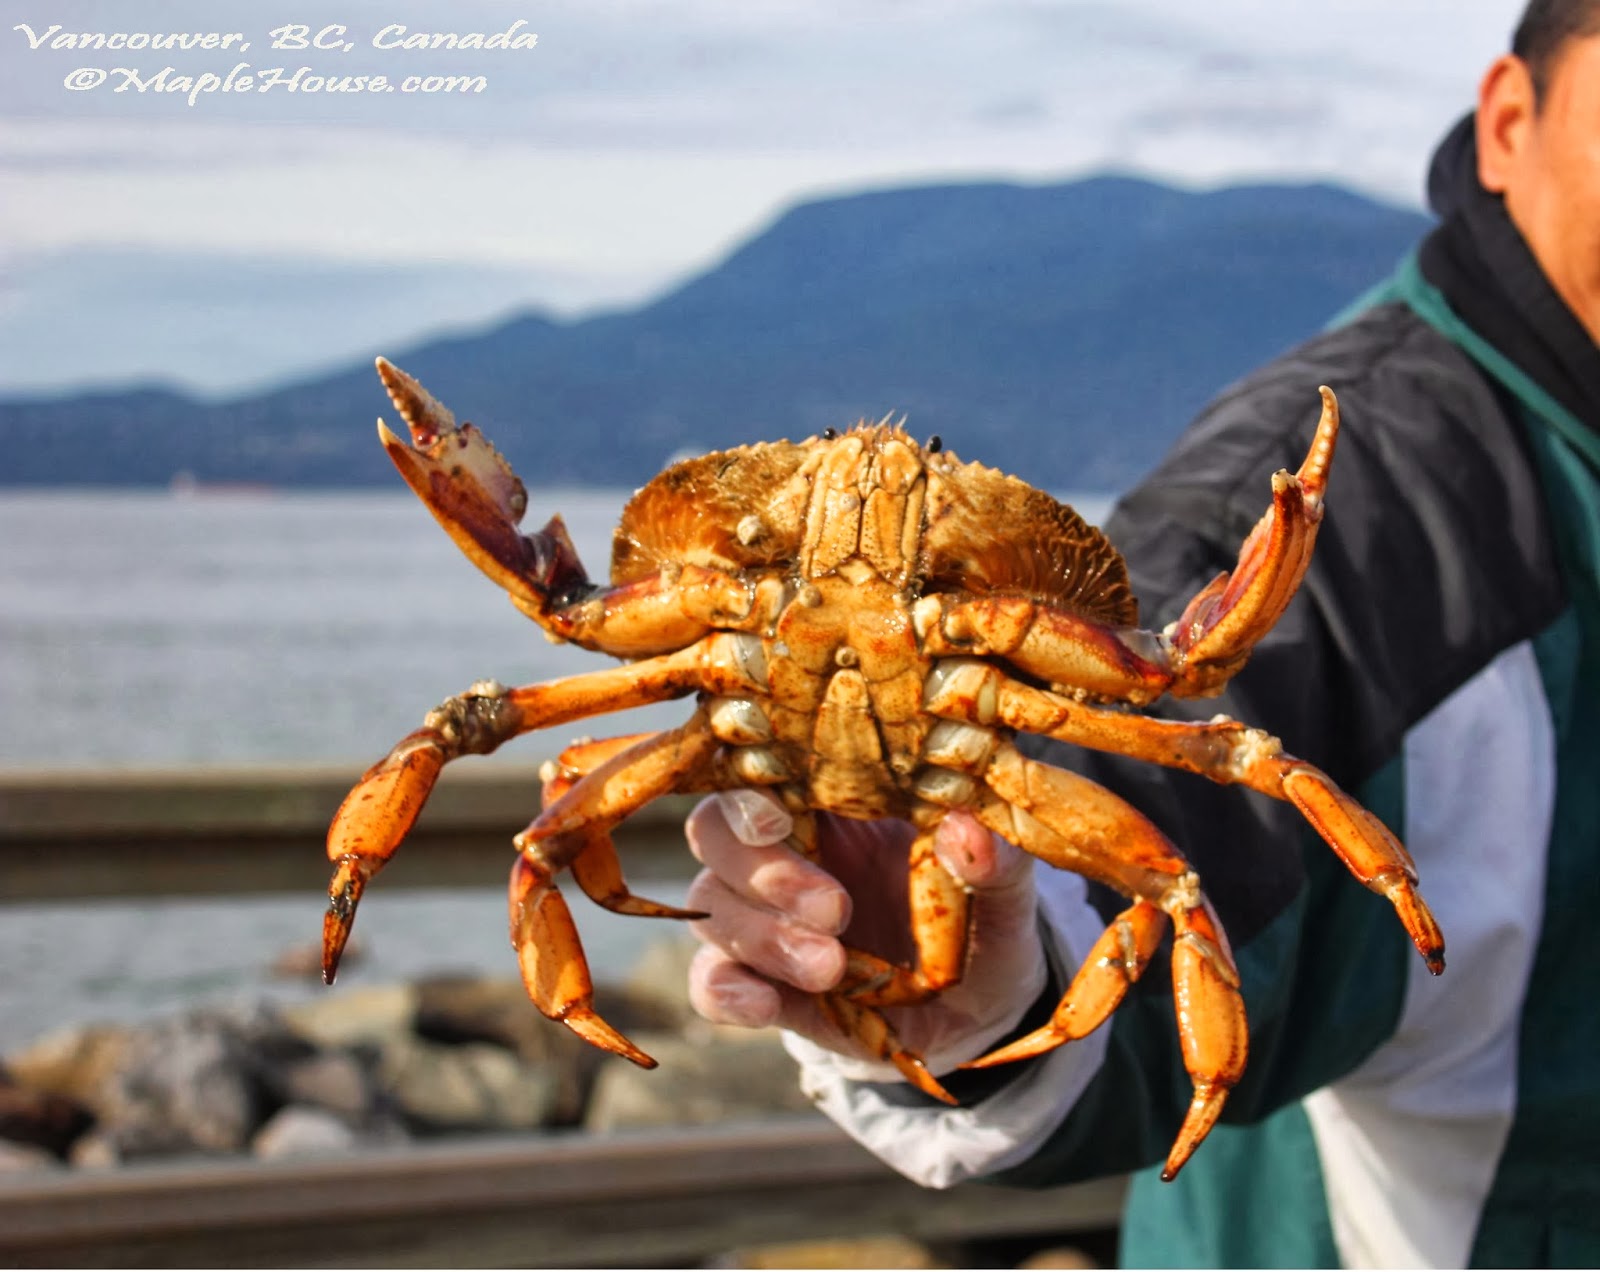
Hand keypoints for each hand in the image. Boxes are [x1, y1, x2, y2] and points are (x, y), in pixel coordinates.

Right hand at [684, 789, 1047, 1077]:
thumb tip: (970, 830)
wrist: (974, 1015)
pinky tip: (764, 1005)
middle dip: (765, 871)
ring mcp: (765, 918)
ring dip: (761, 936)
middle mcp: (787, 851)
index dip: (754, 791)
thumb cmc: (982, 925)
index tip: (781, 820)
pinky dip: (724, 990)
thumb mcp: (1005, 895)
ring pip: (712, 906)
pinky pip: (708, 980)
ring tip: (831, 968)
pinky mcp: (760, 983)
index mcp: (836, 803)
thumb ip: (996, 864)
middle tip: (835, 910)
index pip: (765, 772)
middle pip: (717, 832)